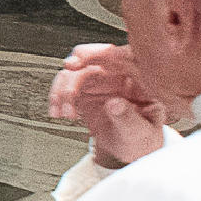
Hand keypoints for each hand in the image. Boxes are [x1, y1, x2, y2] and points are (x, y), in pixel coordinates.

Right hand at [51, 40, 172, 166]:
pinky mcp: (82, 91)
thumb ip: (129, 118)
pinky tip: (58, 112)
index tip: (83, 60)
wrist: (130, 148)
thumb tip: (115, 104)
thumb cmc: (143, 137)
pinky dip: (57, 99)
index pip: (122, 54)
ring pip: (74, 72)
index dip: (102, 52)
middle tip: (70, 70)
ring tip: (66, 113)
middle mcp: (116, 74)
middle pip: (92, 56)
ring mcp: (98, 81)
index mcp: (139, 77)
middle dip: (77, 62)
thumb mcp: (141, 131)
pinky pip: (64, 86)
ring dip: (63, 90)